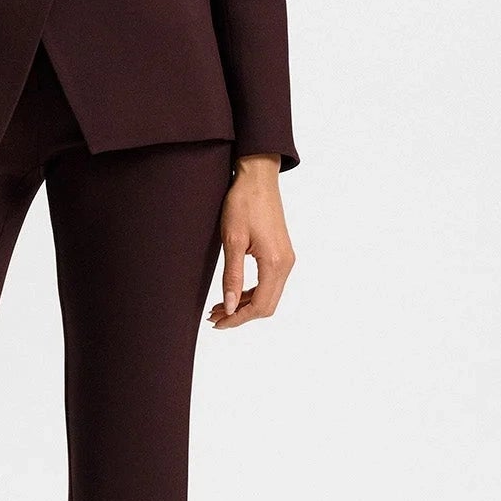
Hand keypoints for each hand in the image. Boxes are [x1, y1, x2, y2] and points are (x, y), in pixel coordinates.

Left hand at [209, 154, 294, 328]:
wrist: (258, 178)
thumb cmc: (243, 203)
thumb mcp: (232, 241)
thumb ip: (232, 276)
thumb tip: (228, 306)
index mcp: (276, 263)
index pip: (259, 306)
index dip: (237, 318)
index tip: (217, 322)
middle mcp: (286, 264)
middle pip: (267, 306)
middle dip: (241, 315)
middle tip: (214, 317)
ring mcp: (286, 259)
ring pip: (268, 296)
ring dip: (245, 305)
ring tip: (219, 307)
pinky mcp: (281, 253)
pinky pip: (269, 283)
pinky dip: (252, 292)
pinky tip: (234, 292)